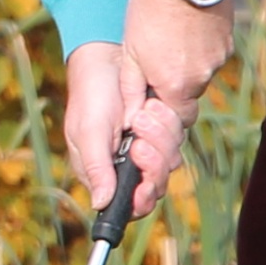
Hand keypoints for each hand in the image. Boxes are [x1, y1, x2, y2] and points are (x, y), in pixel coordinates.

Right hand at [63, 39, 187, 221]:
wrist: (107, 59)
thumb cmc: (90, 96)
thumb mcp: (88, 132)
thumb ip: (96, 168)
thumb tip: (101, 203)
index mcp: (105, 174)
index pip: (131, 205)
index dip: (141, 199)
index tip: (144, 185)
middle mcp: (127, 166)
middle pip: (155, 186)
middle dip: (152, 163)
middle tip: (138, 139)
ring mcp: (147, 148)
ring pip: (170, 162)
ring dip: (160, 138)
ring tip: (141, 113)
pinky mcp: (162, 131)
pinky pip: (177, 139)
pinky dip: (168, 124)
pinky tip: (151, 105)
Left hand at [121, 0, 233, 130]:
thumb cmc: (149, 11)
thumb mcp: (130, 51)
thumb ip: (132, 88)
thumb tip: (130, 118)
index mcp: (176, 84)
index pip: (180, 117)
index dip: (166, 109)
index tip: (152, 93)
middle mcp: (203, 77)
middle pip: (191, 95)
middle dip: (176, 85)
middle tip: (158, 59)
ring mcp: (219, 58)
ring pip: (203, 73)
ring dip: (189, 64)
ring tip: (172, 36)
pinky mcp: (228, 40)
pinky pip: (213, 54)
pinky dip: (201, 48)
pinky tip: (187, 27)